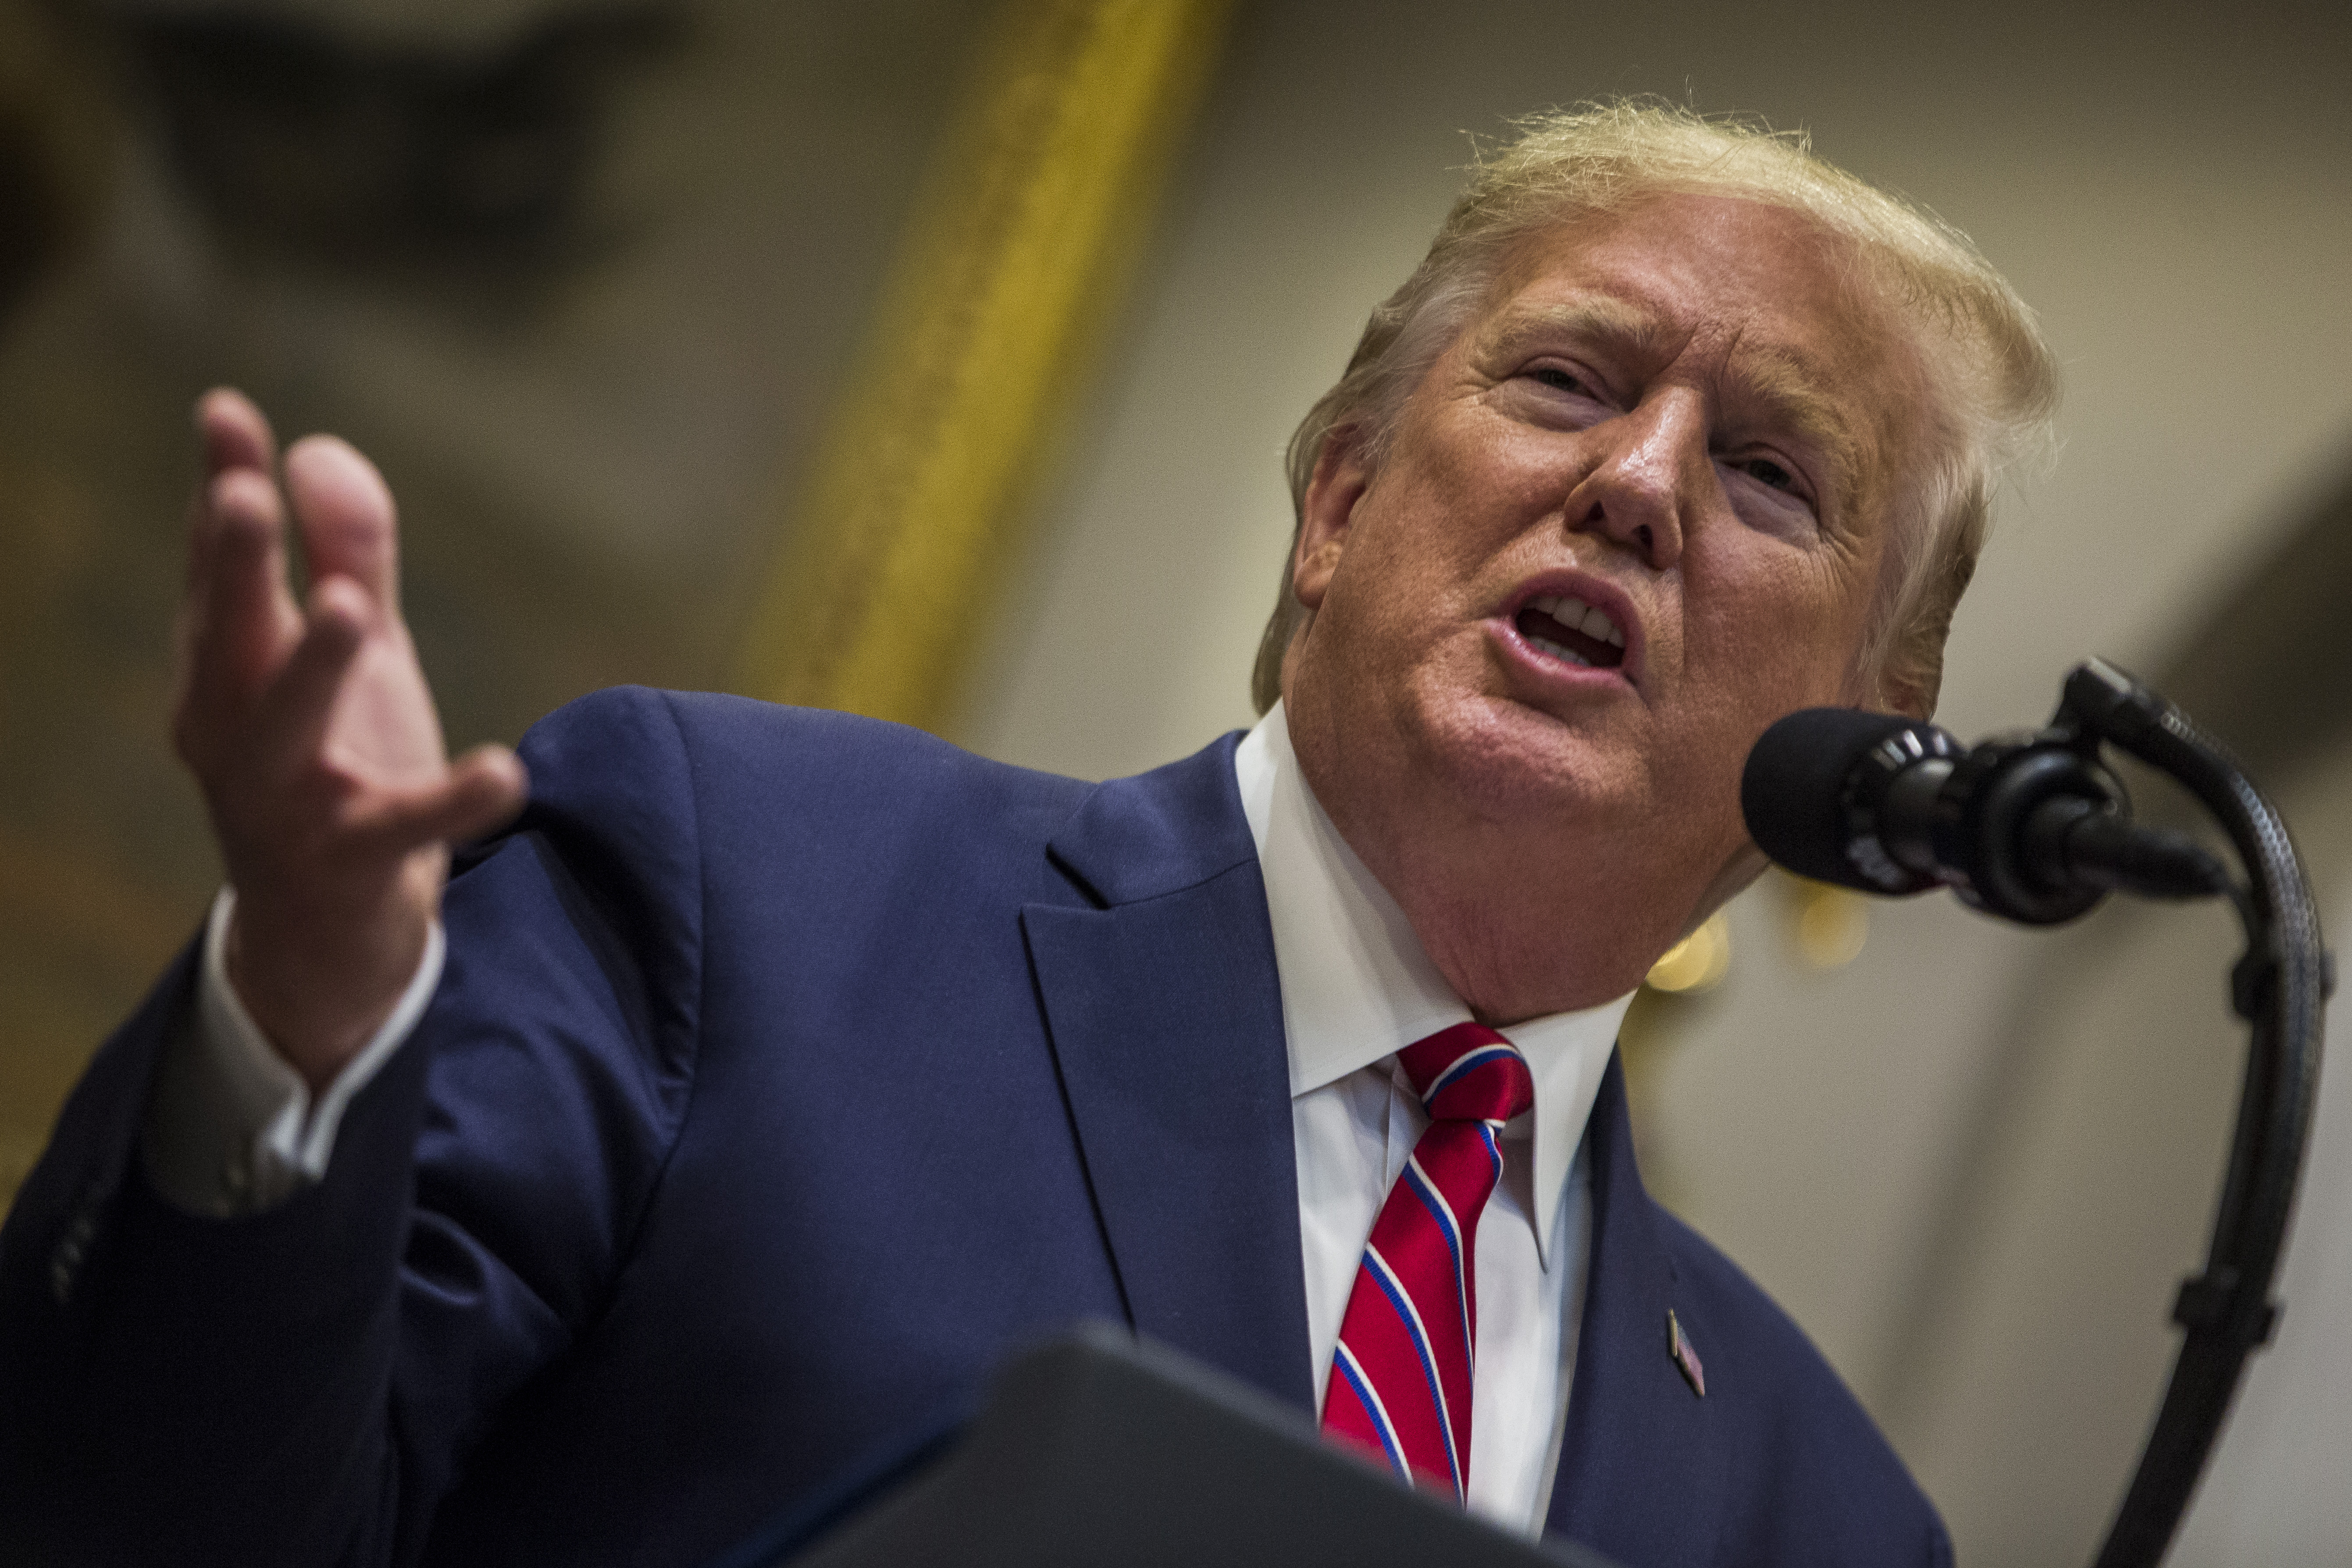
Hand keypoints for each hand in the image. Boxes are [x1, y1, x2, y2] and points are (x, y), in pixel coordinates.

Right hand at [171, 390, 527, 1090]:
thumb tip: (321, 449)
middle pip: (230, 639)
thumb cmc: (333, 768)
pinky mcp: (353, 864)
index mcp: (230, 673)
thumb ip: (346, 557)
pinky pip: (403, 830)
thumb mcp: (350, 658)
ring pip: (288, 730)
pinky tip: (504, 772)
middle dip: (232, 568)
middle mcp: (237, 733)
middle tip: (243, 495)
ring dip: (314, 668)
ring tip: (348, 609)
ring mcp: (288, 802)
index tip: (226, 409)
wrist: (326, 933)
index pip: (219, 570)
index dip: (220, 487)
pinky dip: (453, 802)